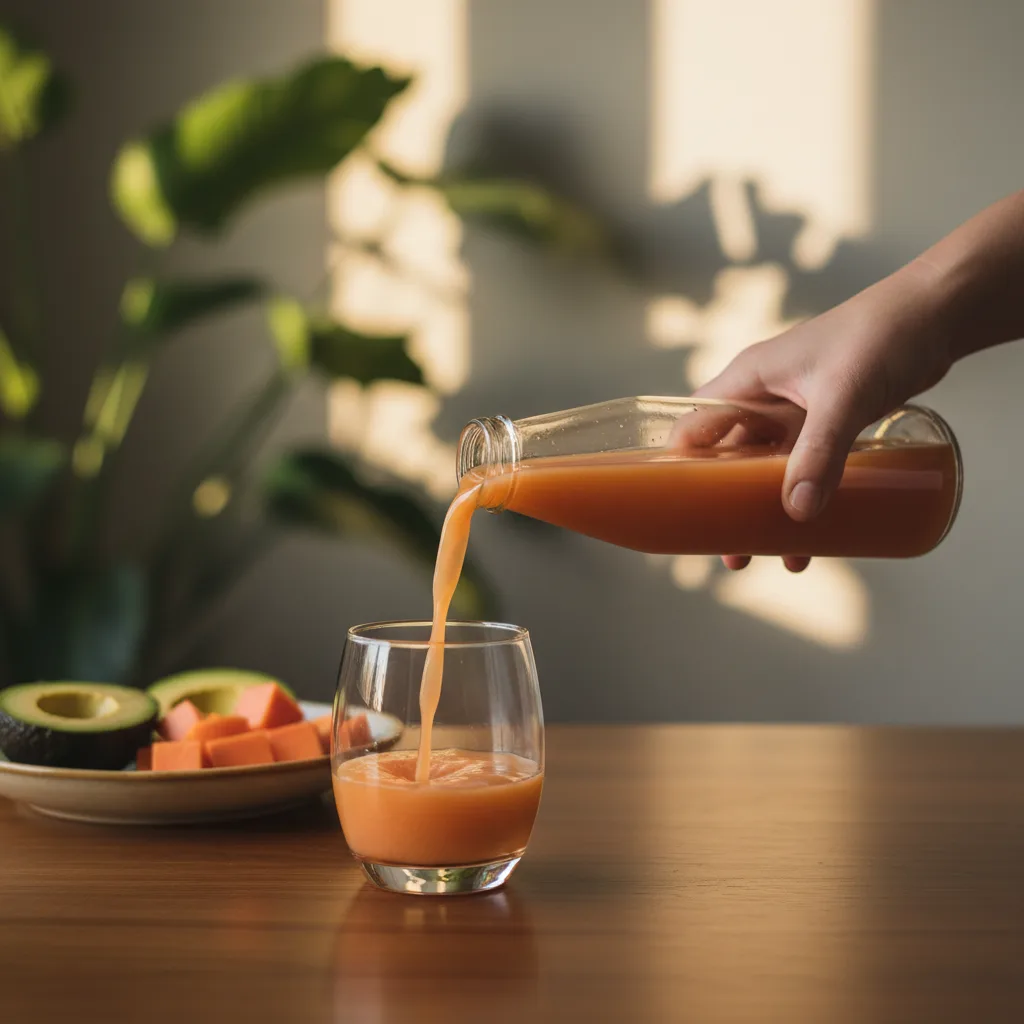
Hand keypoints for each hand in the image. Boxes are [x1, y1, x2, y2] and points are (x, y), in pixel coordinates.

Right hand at [692, 259, 954, 570]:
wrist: (937, 315)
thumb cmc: (881, 334)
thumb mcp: (844, 395)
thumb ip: (821, 452)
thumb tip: (799, 512)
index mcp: (749, 379)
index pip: (695, 424)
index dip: (683, 466)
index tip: (685, 511)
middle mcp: (765, 396)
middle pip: (728, 457)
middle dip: (727, 504)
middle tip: (732, 552)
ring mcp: (796, 411)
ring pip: (767, 468)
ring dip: (765, 509)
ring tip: (769, 554)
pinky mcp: (828, 421)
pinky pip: (804, 467)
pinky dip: (804, 497)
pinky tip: (815, 533)